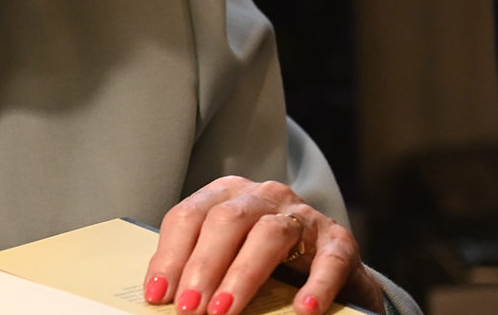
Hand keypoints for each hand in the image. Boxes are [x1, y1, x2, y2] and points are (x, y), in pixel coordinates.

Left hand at [145, 178, 378, 314]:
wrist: (332, 271)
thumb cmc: (269, 264)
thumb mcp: (228, 258)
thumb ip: (200, 269)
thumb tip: (161, 297)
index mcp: (226, 195)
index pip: (188, 217)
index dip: (170, 256)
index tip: (157, 294)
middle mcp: (263, 196)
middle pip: (225, 221)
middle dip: (202, 267)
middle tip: (188, 307)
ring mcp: (304, 215)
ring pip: (269, 234)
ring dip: (242, 275)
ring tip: (223, 311)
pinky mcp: (339, 241)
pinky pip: (329, 259)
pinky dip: (316, 285)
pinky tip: (303, 309)